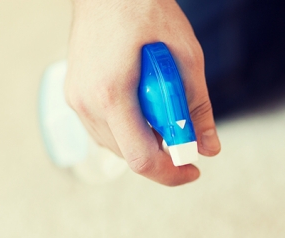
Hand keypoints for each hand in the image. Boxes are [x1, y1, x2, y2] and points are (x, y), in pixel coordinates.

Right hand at [65, 0, 220, 185]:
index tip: (193, 170)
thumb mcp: (186, 57)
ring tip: (164, 108)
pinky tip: (144, 105)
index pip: (141, 158)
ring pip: (117, 146)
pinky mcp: (75, 95)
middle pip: (129, 156)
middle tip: (186, 133)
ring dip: (146, 141)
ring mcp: (76, 100)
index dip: (171, 173)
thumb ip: (198, 107)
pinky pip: (105, 130)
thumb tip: (209, 148)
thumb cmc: (146, 10)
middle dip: (162, 155)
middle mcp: (87, 103)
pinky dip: (129, 130)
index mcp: (112, 94)